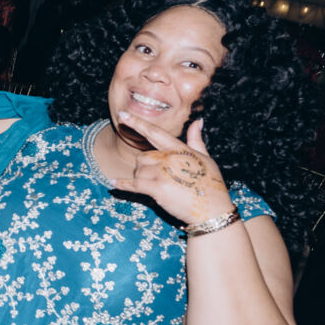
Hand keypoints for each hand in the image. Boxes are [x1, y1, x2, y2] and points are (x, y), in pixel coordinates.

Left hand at [110, 115, 234, 225]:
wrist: (212, 209)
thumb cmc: (210, 184)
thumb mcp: (206, 158)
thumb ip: (196, 140)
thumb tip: (198, 121)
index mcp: (179, 149)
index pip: (154, 132)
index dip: (137, 123)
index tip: (121, 115)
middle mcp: (168, 158)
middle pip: (142, 156)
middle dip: (145, 167)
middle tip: (161, 179)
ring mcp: (162, 173)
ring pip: (138, 171)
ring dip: (142, 179)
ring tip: (160, 187)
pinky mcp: (157, 188)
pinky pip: (134, 184)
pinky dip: (122, 185)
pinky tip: (113, 183)